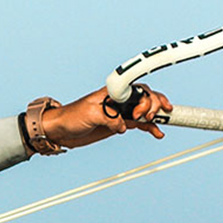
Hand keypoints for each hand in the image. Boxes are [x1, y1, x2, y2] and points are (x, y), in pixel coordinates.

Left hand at [41, 84, 172, 149]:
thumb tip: (123, 126)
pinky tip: (157, 133)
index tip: (143, 112)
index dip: (146, 98)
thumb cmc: (70, 116)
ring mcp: (120, 112)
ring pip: (145, 111)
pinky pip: (139, 124)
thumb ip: (109, 119)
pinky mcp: (119, 124)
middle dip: (153, 105)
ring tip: (162, 123)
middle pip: (146, 97)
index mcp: (113, 92)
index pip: (137, 89)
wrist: (60, 130)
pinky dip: (150, 127)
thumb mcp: (90, 114)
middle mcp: (119, 100)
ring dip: (156, 116)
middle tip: (150, 117)